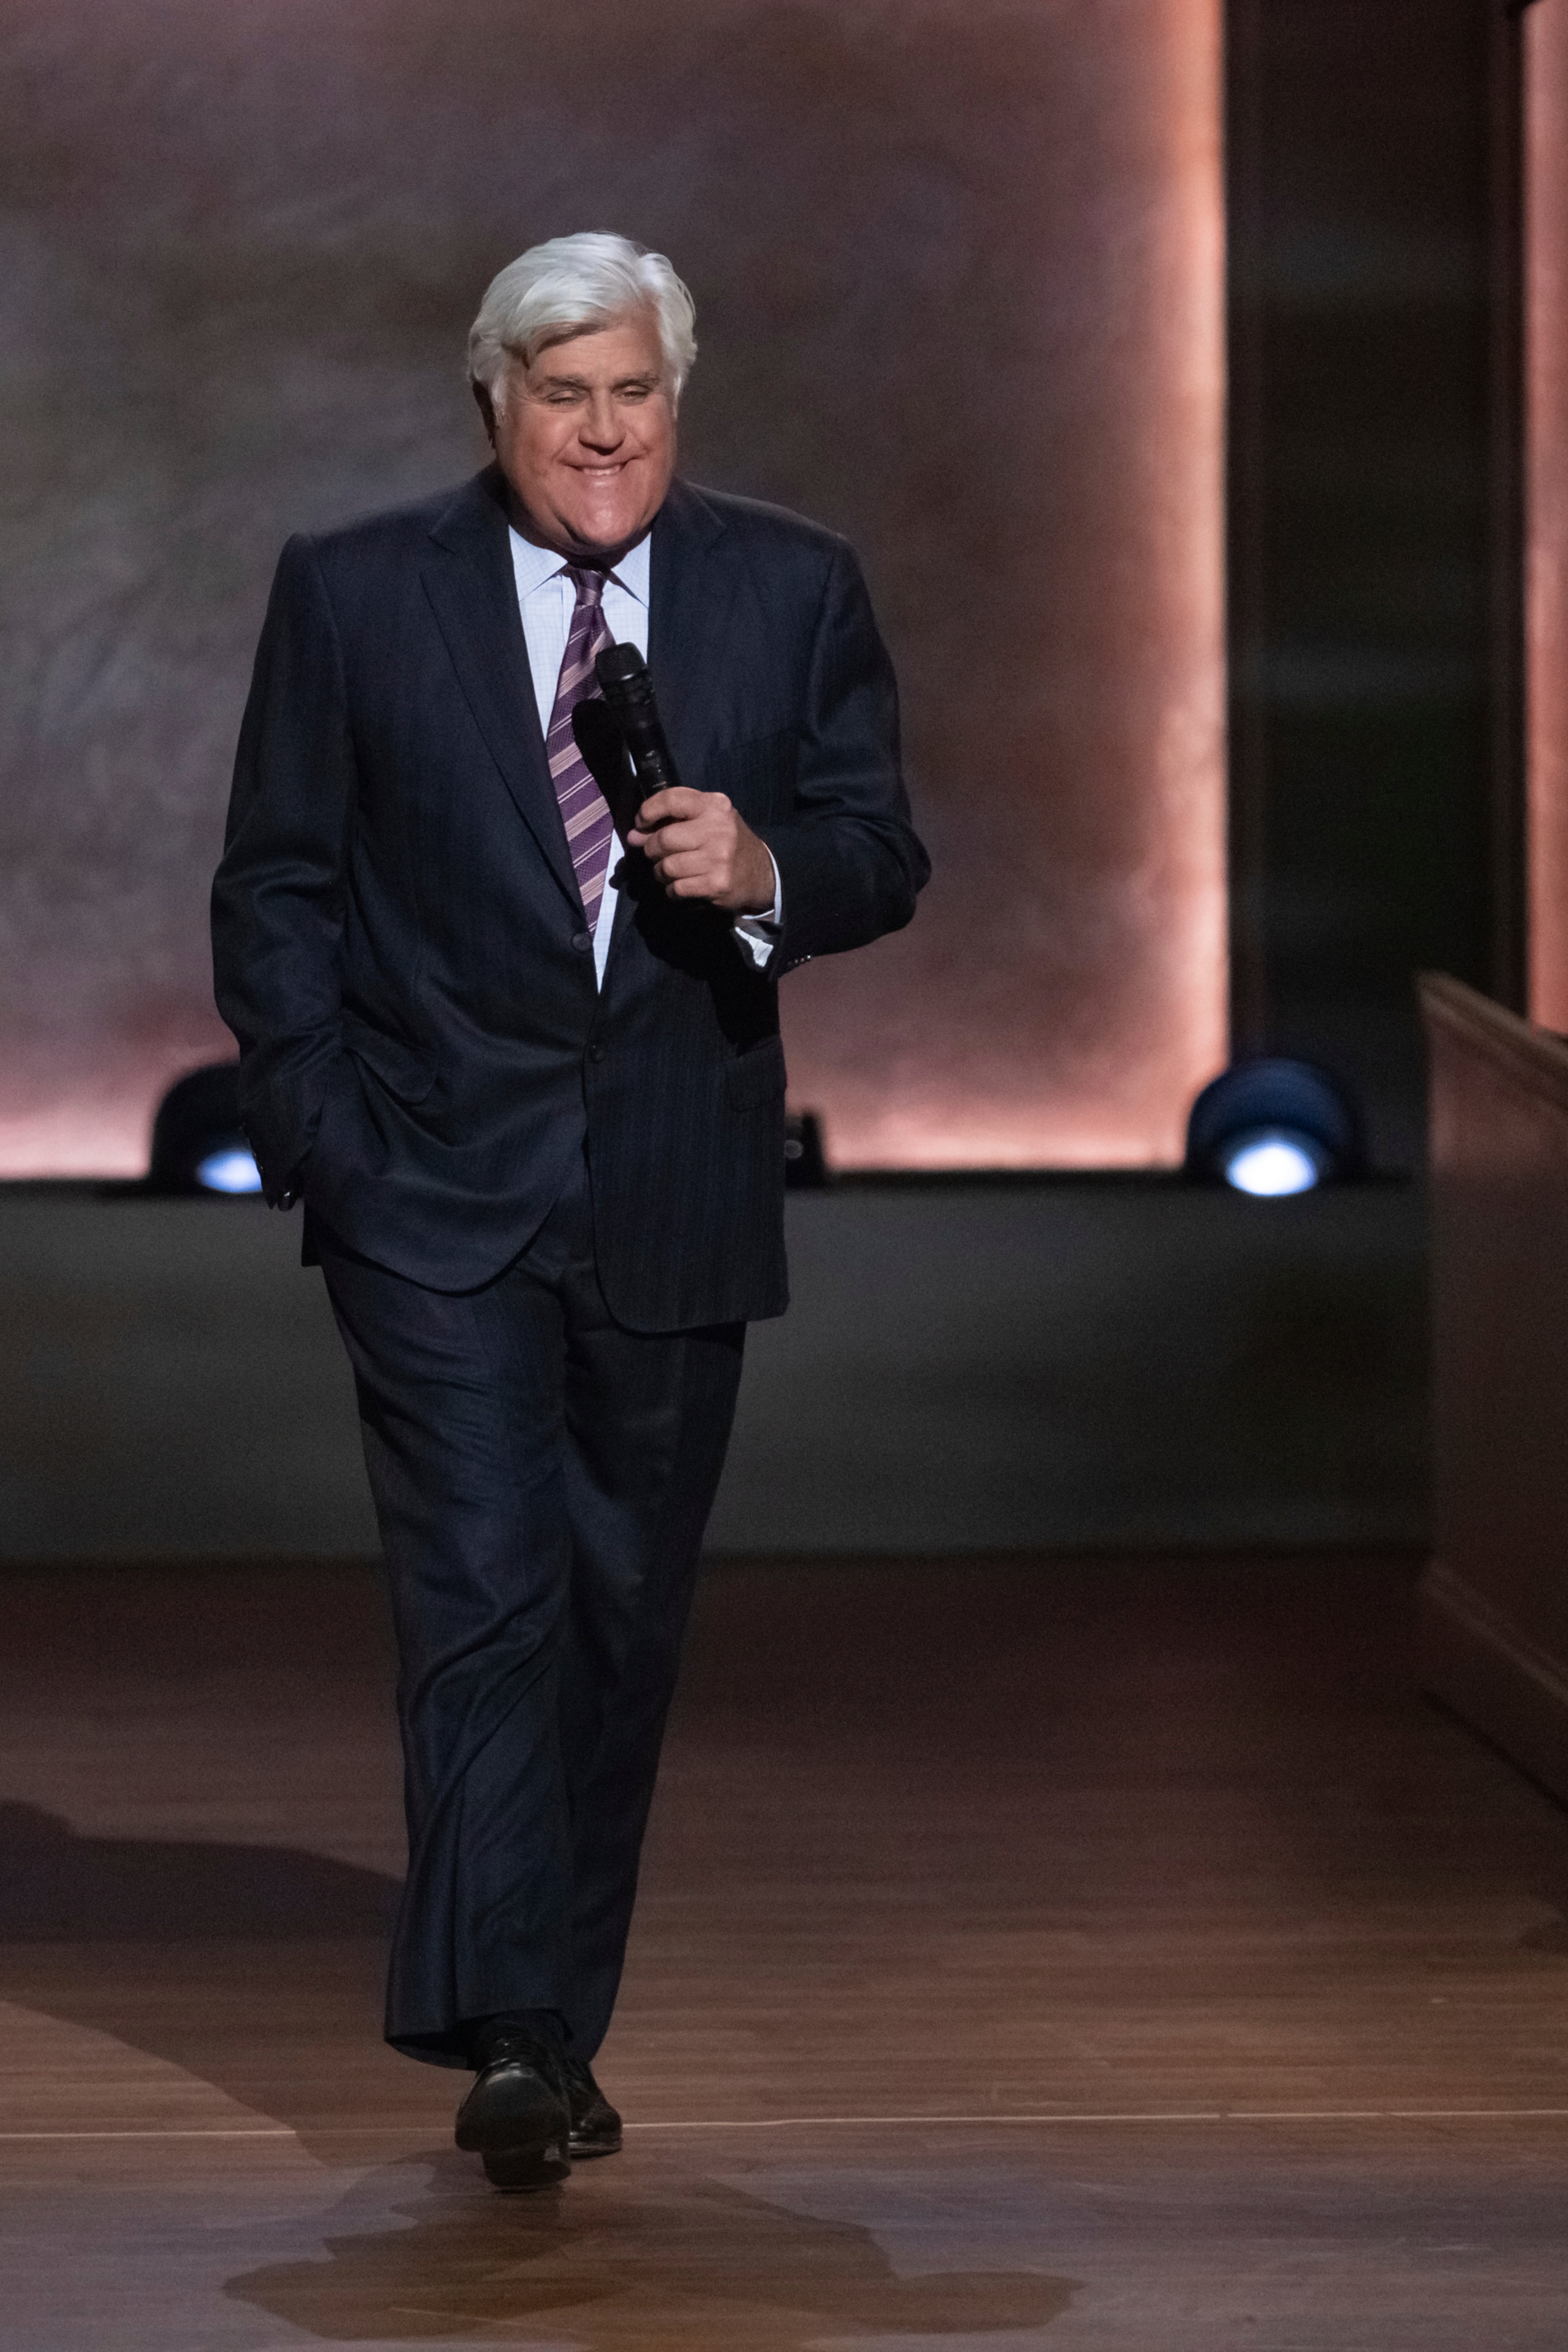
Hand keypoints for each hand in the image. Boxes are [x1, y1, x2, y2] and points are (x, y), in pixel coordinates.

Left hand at [628, 788, 775, 913]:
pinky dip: (672, 890)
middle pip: (664, 839)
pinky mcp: (716, 884)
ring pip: (667, 866)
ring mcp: (718, 858)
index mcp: (715, 806)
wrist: (762, 874)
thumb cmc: (728, 843)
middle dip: (652, 849)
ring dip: (661, 872)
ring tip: (670, 872)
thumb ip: (672, 822)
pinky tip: (682, 886)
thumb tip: (633, 835)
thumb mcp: (707, 822)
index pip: (671, 799)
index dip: (648, 811)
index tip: (641, 824)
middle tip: (656, 854)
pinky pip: (676, 888)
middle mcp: (718, 828)